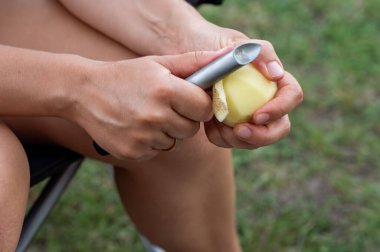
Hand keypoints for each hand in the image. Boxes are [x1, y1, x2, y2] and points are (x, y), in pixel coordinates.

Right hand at [69, 50, 222, 159]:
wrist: (83, 93)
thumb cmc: (125, 76)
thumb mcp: (158, 64)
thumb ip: (194, 62)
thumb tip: (227, 55)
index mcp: (165, 91)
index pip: (204, 108)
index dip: (199, 105)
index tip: (190, 100)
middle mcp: (155, 116)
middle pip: (191, 128)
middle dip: (184, 119)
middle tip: (165, 106)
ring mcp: (143, 138)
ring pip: (174, 141)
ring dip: (167, 131)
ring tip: (146, 115)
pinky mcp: (133, 153)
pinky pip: (157, 151)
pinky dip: (151, 142)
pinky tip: (136, 127)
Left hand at [182, 23, 302, 148]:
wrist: (190, 60)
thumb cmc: (215, 46)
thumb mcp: (234, 42)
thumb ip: (259, 52)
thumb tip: (277, 75)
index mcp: (273, 80)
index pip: (292, 96)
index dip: (280, 109)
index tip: (257, 115)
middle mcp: (266, 102)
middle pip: (279, 128)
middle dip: (263, 136)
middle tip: (239, 132)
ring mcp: (249, 118)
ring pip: (255, 140)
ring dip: (237, 139)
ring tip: (216, 123)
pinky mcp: (231, 128)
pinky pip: (231, 142)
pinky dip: (220, 138)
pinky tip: (207, 124)